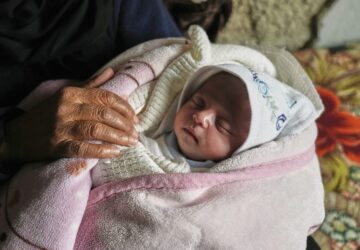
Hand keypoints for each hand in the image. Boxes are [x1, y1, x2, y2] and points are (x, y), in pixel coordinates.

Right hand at [1, 68, 138, 161]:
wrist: (18, 135)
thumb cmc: (48, 114)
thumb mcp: (67, 95)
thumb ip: (91, 84)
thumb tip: (111, 72)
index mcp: (71, 93)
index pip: (105, 97)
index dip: (125, 108)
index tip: (135, 119)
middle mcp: (66, 107)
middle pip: (104, 113)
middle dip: (125, 124)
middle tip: (136, 134)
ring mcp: (60, 127)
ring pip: (96, 130)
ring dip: (118, 137)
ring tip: (131, 143)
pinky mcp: (56, 146)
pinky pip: (83, 148)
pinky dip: (102, 151)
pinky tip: (115, 153)